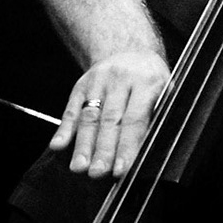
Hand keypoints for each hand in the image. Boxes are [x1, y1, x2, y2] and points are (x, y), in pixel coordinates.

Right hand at [49, 48, 170, 178]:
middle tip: (98, 173)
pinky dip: (64, 129)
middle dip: (103, 149)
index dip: (127, 146)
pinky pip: (71, 108)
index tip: (121, 169)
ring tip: (79, 167)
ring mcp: (98, 80)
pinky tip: (58, 146)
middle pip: (110, 119)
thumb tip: (150, 152)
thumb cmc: (149, 80)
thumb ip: (157, 118)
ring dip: (83, 144)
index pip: (135, 119)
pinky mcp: (81, 85)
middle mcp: (120, 79)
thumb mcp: (164, 91)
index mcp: (146, 82)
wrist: (129, 50)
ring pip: (89, 116)